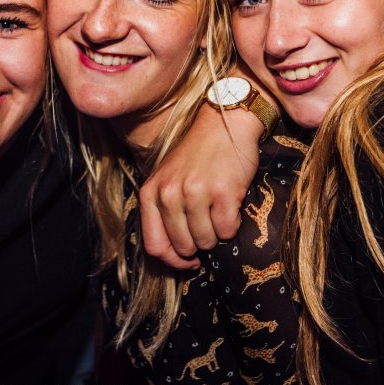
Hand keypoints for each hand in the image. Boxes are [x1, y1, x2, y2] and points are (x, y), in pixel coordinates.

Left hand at [139, 102, 261, 268]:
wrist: (225, 124)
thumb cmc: (198, 156)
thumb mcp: (168, 179)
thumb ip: (164, 213)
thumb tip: (176, 255)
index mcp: (151, 192)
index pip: (154, 246)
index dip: (173, 260)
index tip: (189, 260)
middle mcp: (169, 193)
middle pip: (182, 247)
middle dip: (199, 245)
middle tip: (208, 227)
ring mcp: (195, 193)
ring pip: (206, 241)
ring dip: (217, 234)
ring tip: (219, 212)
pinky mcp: (223, 192)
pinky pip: (227, 230)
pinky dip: (233, 225)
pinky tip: (231, 206)